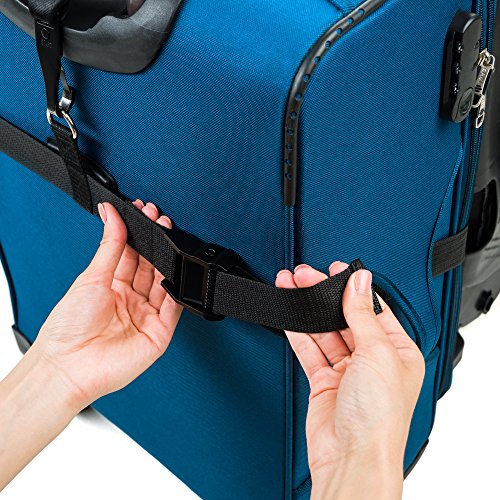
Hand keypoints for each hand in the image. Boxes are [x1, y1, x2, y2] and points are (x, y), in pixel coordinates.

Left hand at [31, 200, 182, 407]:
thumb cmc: (68, 328)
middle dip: (157, 243)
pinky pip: (174, 308)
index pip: (132, 255)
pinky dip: (177, 290)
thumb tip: (111, 214)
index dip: (140, 234)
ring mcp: (146, 316)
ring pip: (165, 283)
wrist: (67, 366)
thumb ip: (109, 245)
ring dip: (169, 261)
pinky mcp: (159, 333)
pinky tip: (175, 272)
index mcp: (112, 287)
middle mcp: (131, 300)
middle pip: (151, 266)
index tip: (145, 213)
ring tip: (169, 239)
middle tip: (160, 220)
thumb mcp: (91, 277)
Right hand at [276, 262, 424, 499]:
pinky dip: (298, 331)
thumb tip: (360, 281)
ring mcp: (347, 371)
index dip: (354, 288)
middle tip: (304, 275)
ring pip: (324, 331)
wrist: (352, 458)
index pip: (374, 309)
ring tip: (290, 286)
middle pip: (345, 317)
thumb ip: (363, 314)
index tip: (335, 270)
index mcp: (398, 352)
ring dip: (307, 310)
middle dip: (324, 295)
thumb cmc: (379, 417)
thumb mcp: (377, 353)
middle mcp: (373, 360)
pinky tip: (289, 314)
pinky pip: (309, 349)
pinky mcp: (324, 382)